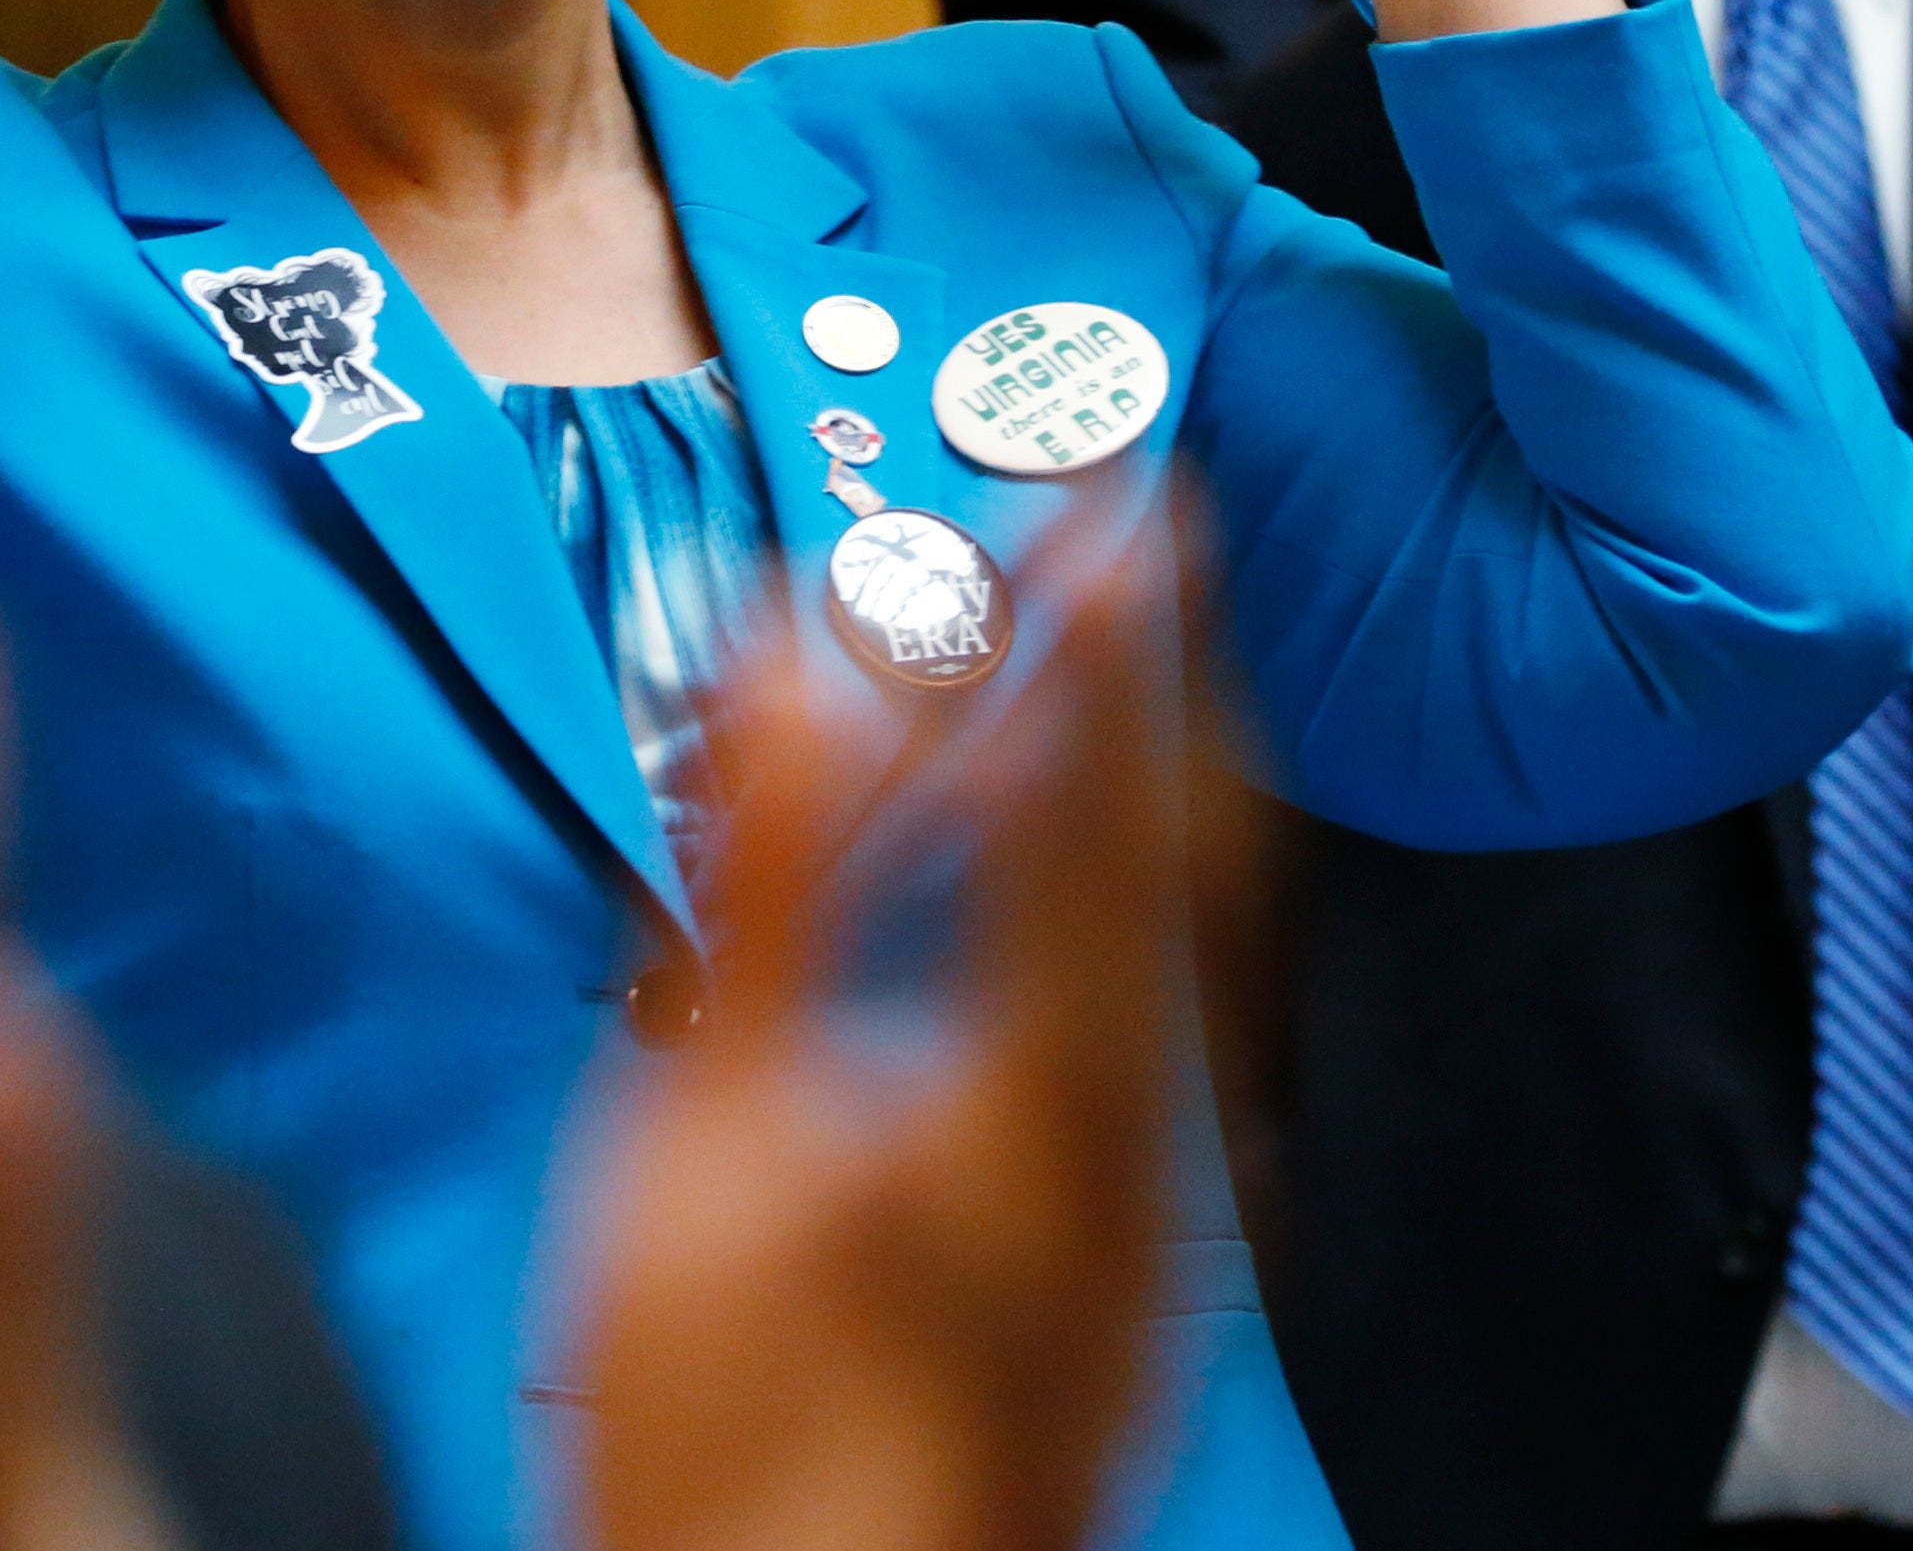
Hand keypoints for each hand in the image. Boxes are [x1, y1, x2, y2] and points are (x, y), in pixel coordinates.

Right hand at [573, 531, 1176, 1550]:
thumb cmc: (739, 1419)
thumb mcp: (702, 1131)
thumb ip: (771, 876)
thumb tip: (797, 654)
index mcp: (1046, 1078)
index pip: (1093, 794)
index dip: (1099, 634)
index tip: (1105, 492)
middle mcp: (1152, 1133)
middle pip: (1193, 851)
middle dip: (1166, 668)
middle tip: (1152, 506)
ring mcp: (1167, 1211)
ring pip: (1210, 935)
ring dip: (1174, 770)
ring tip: (1152, 640)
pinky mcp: (1148, 1263)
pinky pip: (1191, 1018)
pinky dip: (1163, 894)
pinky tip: (1122, 875)